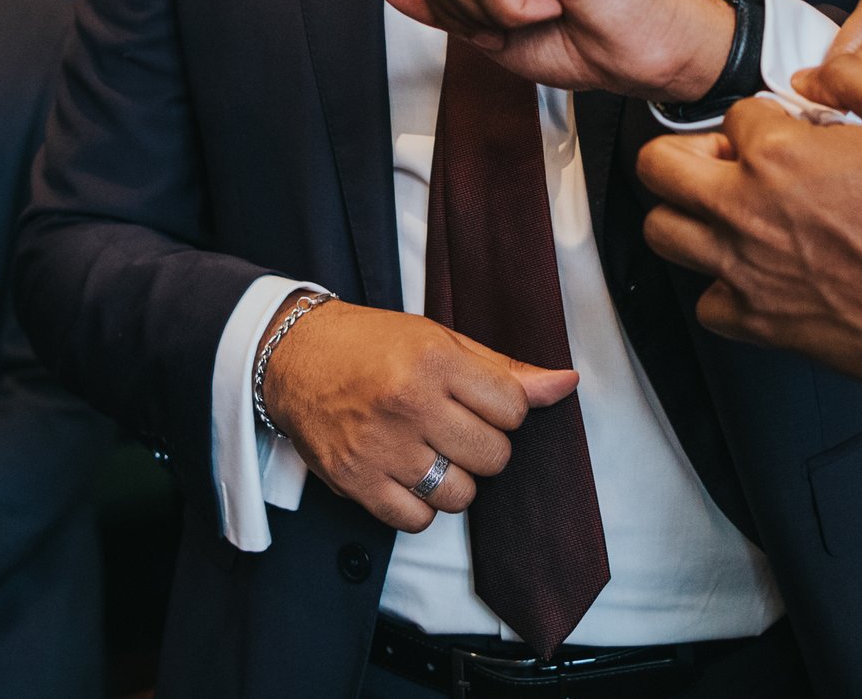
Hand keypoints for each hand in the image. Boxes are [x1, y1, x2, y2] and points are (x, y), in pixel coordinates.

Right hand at [257, 297, 578, 532]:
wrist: (295, 357)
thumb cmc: (373, 345)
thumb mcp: (440, 340)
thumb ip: (504, 370)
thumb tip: (566, 384)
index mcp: (434, 361)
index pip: (514, 410)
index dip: (505, 411)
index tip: (479, 402)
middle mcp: (408, 403)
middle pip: (494, 457)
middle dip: (484, 447)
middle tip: (454, 428)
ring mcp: (380, 447)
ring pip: (460, 495)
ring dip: (454, 480)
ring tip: (430, 452)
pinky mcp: (354, 482)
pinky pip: (416, 521)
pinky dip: (419, 506)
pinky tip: (406, 475)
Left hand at [376, 0, 734, 101]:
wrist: (645, 53)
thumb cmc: (584, 38)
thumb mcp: (489, 29)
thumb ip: (438, 3)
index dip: (460, 15)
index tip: (515, 18)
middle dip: (473, 15)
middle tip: (532, 14)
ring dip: (498, 13)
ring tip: (548, 4)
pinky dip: (518, 9)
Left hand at [638, 57, 861, 429]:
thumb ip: (858, 78)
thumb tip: (819, 74)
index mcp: (780, 153)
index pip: (734, 113)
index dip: (765, 115)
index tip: (790, 130)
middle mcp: (746, 209)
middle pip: (658, 166)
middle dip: (685, 151)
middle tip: (722, 158)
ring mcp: (744, 269)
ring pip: (662, 231)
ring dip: (686, 213)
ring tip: (725, 209)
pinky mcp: (756, 322)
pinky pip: (704, 301)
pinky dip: (721, 285)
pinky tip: (755, 271)